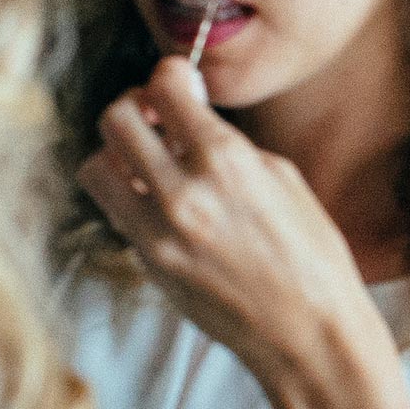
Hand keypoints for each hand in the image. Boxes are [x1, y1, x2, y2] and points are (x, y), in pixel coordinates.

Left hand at [76, 58, 386, 392]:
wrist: (310, 333)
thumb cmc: (313, 256)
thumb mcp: (282, 179)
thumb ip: (229, 145)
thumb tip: (191, 123)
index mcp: (225, 160)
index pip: (164, 88)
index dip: (169, 75)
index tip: (178, 83)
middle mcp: (182, 192)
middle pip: (114, 119)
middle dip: (133, 107)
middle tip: (156, 117)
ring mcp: (157, 232)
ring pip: (95, 166)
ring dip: (117, 154)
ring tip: (148, 161)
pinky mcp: (148, 264)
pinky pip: (114, 211)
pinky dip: (126, 195)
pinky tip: (156, 200)